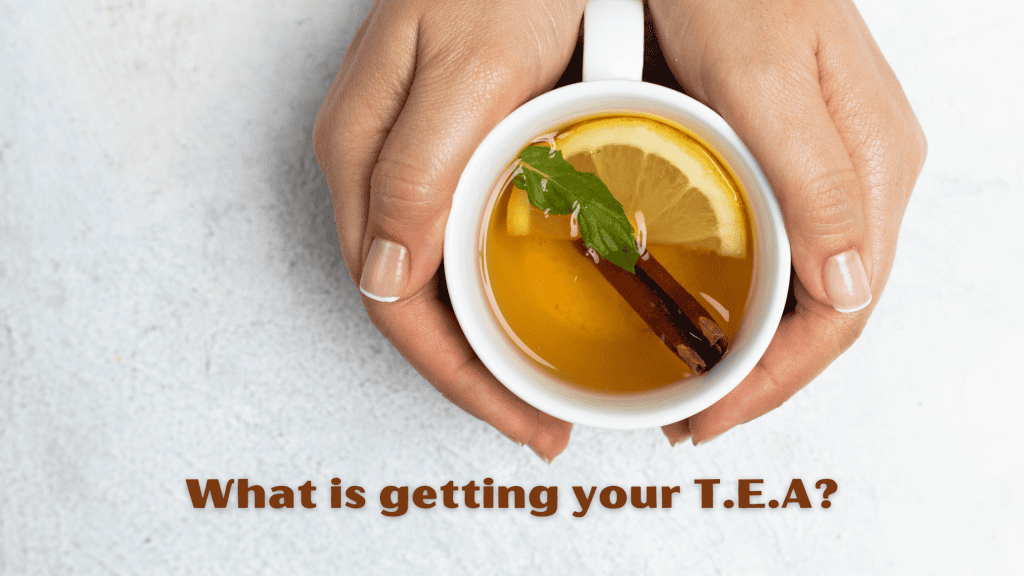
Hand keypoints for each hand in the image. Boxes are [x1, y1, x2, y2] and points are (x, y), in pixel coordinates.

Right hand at [313, 0, 586, 460]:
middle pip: (412, 306)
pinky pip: (456, 244)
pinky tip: (531, 309)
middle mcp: (373, 171)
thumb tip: (382, 278)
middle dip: (473, 376)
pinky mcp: (444, 151)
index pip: (395, 303)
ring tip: (541, 384)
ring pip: (432, 283)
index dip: (458, 374)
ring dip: (484, 344)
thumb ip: (417, 171)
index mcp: (362, 160)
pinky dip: (493, 293)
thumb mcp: (467, 72)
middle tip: (540, 417)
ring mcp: (405, 162)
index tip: (520, 415)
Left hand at [649, 0, 926, 445]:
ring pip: (805, 287)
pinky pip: (781, 247)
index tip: (710, 415)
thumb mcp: (762, 77)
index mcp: (871, 167)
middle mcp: (861, 175)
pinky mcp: (790, 155)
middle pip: (826, 312)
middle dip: (762, 378)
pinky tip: (704, 310)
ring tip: (694, 381)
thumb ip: (813, 177)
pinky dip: (743, 296)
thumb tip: (850, 288)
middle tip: (692, 415)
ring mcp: (827, 167)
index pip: (840, 312)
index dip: (776, 380)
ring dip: (753, 346)